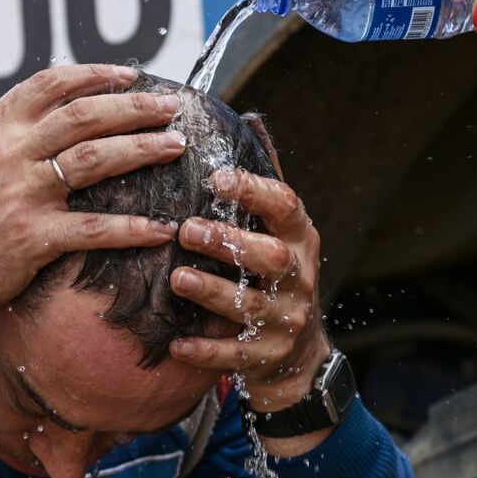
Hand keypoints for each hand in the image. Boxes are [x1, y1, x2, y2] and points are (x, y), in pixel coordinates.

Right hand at [0, 65, 184, 339]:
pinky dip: (131, 229)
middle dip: (134, 107)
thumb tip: (25, 114)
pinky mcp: (32, 237)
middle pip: (83, 116)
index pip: (49, 85)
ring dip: (142, 150)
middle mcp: (6, 154)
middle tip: (170, 107)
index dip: (94, 76)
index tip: (129, 76)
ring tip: (175, 146)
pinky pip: (94, 228)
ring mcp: (20, 194)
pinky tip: (160, 229)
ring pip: (95, 159)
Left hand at [167, 169, 331, 436]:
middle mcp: (298, 277)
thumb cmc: (275, 277)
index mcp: (299, 238)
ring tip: (177, 278)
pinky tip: (177, 344)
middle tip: (187, 229)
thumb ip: (262, 183)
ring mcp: (286, 319)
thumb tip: (250, 119)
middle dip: (230, 242)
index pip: (285, 206)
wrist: (298, 357)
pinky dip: (206, 351)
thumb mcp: (278, 232)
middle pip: (271, 257)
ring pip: (251, 305)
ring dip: (212, 291)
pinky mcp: (268, 356)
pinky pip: (236, 355)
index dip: (254, 190)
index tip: (218, 177)